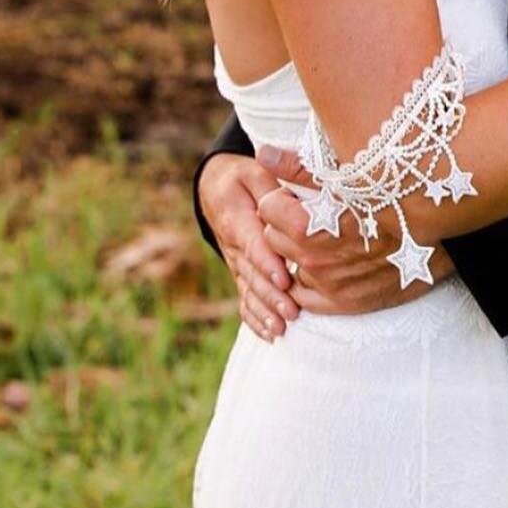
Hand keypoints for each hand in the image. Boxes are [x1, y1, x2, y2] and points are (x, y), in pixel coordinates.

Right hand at [198, 153, 300, 341]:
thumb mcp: (254, 172)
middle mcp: (234, 246)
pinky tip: (270, 334)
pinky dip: (255, 318)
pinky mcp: (240, 273)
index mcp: (236, 218)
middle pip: (252, 274)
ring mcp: (236, 263)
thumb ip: (270, 186)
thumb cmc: (243, 178)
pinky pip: (244, 298)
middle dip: (272, 295)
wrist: (215, 189)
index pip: (253, 243)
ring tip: (283, 328)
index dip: (267, 262)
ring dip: (265, 311)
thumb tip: (284, 198)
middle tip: (292, 312)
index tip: (284, 277)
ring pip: (248, 290)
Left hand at [254, 147, 453, 314]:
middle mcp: (316, 262)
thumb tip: (263, 152)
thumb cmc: (398, 191)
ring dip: (300, 251)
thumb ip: (301, 167)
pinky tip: (332, 260)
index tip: (300, 193)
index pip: (268, 210)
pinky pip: (306, 297)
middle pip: (274, 238)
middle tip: (316, 210)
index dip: (282, 197)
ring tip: (329, 234)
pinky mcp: (346, 303)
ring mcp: (331, 287)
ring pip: (290, 266)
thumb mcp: (350, 173)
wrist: (446, 225)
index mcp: (311, 228)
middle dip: (287, 222)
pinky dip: (312, 280)